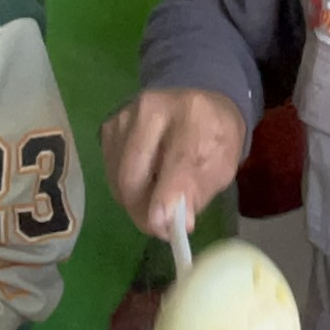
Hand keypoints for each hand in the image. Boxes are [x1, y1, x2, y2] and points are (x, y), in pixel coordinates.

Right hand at [102, 89, 246, 244]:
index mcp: (192, 115)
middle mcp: (152, 110)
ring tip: (157, 200)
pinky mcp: (109, 127)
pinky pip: (110, 173)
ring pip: (118, 179)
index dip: (166, 196)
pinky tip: (145, 179)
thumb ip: (198, 194)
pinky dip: (125, 187)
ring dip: (135, 202)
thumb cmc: (213, 138)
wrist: (198, 101)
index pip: (176, 161)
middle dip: (144, 212)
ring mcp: (124, 117)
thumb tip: (178, 224)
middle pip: (134, 175)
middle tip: (160, 228)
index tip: (160, 226)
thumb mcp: (220, 167)